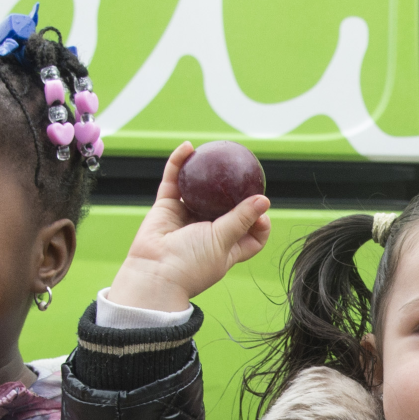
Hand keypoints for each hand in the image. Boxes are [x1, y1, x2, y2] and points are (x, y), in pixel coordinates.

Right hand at [106, 143, 271, 312]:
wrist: (155, 273)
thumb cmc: (191, 264)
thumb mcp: (224, 241)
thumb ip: (242, 219)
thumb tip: (264, 200)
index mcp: (226, 247)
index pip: (251, 235)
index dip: (260, 223)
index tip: (262, 211)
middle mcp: (207, 232)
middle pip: (227, 209)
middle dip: (235, 194)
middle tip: (243, 175)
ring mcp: (186, 218)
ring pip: (200, 192)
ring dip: (207, 174)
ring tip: (218, 156)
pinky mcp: (166, 207)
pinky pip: (174, 181)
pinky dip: (179, 163)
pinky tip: (188, 147)